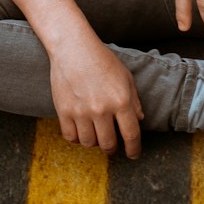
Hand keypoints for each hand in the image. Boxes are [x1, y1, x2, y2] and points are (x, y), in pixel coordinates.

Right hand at [49, 30, 144, 158]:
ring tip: (96, 135)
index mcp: (121, 100)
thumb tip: (139, 120)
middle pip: (108, 144)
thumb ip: (134, 100)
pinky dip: (77, 138)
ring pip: (89, 143)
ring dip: (94, 143)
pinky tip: (81, 131)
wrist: (73, 48)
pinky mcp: (64, 111)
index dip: (134, 149)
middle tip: (112, 147)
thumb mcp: (125, 77)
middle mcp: (101, 109)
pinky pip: (70, 137)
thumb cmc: (102, 60)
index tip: (133, 155)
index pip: (131, 134)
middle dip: (112, 149)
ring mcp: (81, 111)